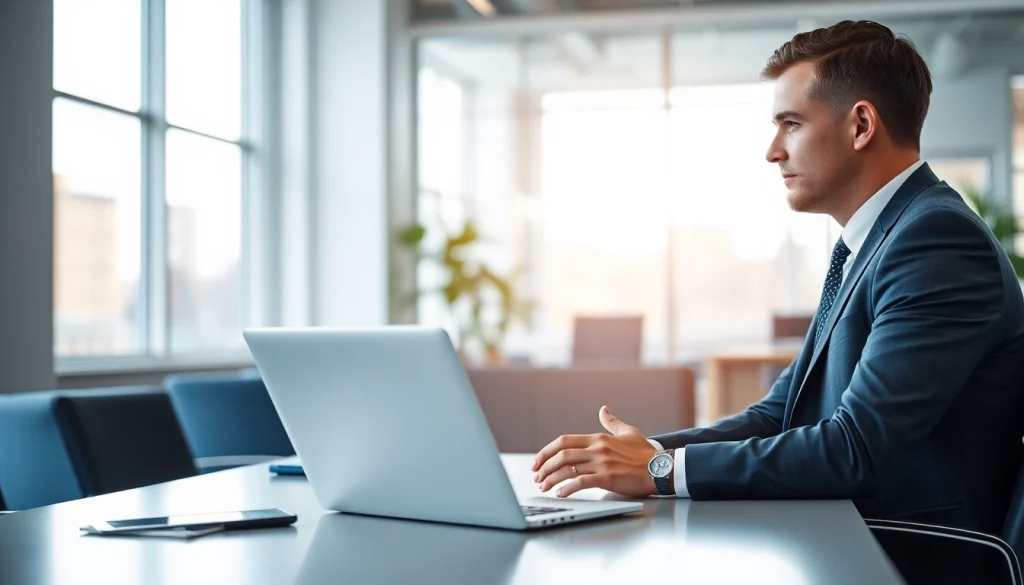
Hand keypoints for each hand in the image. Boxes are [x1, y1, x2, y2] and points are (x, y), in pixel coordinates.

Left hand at [531, 405, 660, 497]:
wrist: (660, 468)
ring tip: (543, 486)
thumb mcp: (628, 431)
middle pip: (561, 454)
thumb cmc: (645, 453)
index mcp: (598, 438)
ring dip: (551, 478)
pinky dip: (568, 488)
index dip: (547, 451)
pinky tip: (560, 493)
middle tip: (536, 475)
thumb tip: (603, 409)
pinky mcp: (607, 478)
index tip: (538, 461)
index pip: (564, 441)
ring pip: (568, 468)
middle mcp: (597, 449)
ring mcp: (601, 463)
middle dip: (544, 465)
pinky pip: (581, 482)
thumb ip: (612, 422)